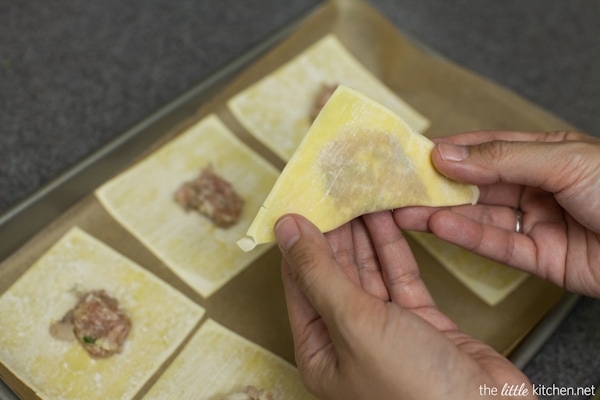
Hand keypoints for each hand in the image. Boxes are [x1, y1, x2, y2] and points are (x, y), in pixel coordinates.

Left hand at [275, 212, 533, 399]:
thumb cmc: (414, 388)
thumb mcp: (354, 324)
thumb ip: (319, 273)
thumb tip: (287, 229)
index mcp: (320, 350)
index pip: (300, 283)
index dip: (300, 242)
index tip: (302, 202)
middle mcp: (350, 341)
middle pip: (334, 275)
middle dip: (333, 233)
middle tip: (333, 192)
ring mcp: (387, 332)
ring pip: (368, 272)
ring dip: (362, 235)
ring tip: (357, 196)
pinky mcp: (422, 323)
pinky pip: (400, 278)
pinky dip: (393, 248)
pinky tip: (385, 219)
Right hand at [395, 131, 599, 296]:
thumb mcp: (563, 160)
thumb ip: (501, 158)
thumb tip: (447, 154)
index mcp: (543, 155)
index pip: (484, 149)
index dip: (447, 151)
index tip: (411, 153)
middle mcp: (534, 188)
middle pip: (475, 186)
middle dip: (436, 186)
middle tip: (397, 186)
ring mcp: (535, 224)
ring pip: (479, 217)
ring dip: (441, 213)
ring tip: (404, 209)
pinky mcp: (539, 259)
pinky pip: (496, 246)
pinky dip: (466, 236)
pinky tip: (438, 226)